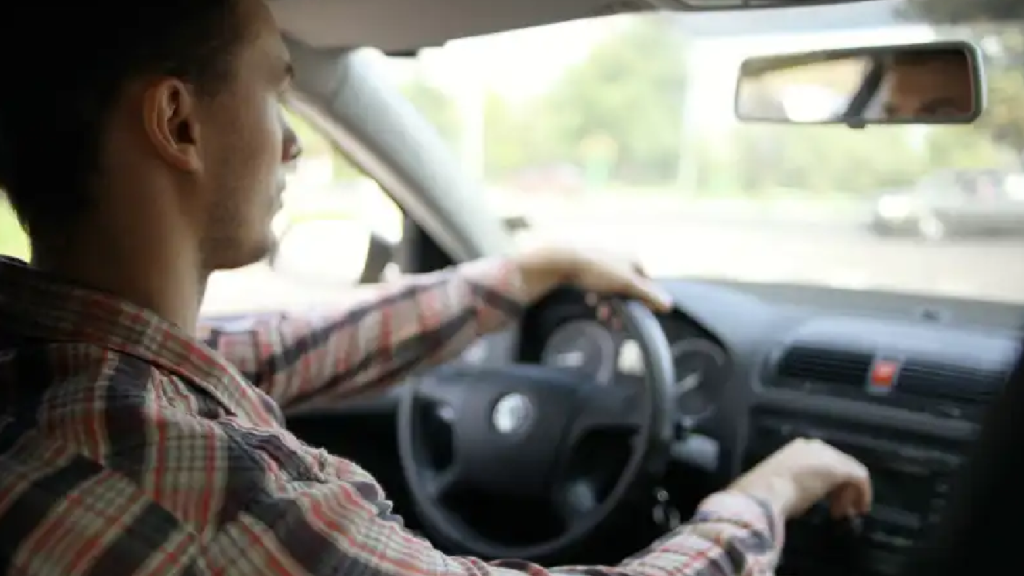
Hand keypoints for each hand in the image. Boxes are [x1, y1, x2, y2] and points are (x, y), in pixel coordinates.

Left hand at [514, 244, 672, 311]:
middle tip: (614, 322)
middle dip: (622, 307)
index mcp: (633, 260)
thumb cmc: (598, 270)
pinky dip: (596, 296)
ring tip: (601, 313)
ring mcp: (604, 263)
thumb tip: (669, 305)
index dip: (642, 303)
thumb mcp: (626, 284)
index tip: (635, 318)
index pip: (646, 285)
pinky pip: (597, 286)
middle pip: (628, 290)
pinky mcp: (588, 268)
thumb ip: (648, 295)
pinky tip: (590, 301)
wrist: (563, 260)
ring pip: (612, 290)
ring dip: (609, 304)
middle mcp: (621, 259)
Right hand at [729, 438, 871, 519]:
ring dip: (849, 493)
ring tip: (844, 513)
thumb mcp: (781, 482)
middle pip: (838, 464)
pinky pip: (859, 477)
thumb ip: (794, 482)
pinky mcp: (841, 468)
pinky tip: (861, 507)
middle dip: (841, 488)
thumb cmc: (766, 492)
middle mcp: (814, 445)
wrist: (765, 493)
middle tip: (839, 511)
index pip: (822, 462)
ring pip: (849, 470)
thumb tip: (800, 494)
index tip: (827, 503)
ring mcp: (828, 455)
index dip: (828, 484)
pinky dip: (863, 493)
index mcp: (797, 447)